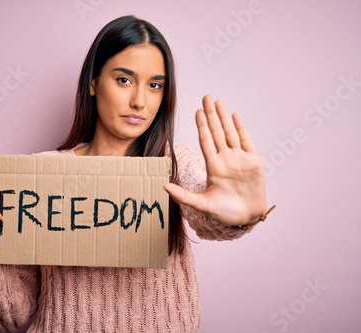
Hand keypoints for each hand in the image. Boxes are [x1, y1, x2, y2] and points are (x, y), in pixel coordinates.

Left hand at [164, 95, 267, 225]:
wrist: (246, 218)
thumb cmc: (224, 213)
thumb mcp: (202, 205)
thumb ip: (183, 196)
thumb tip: (164, 186)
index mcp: (213, 167)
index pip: (206, 141)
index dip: (202, 126)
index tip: (197, 111)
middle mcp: (225, 159)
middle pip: (216, 132)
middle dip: (211, 115)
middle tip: (206, 97)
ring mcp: (239, 159)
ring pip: (230, 133)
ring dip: (224, 117)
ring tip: (218, 102)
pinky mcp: (254, 162)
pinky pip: (246, 141)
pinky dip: (241, 128)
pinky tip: (235, 116)